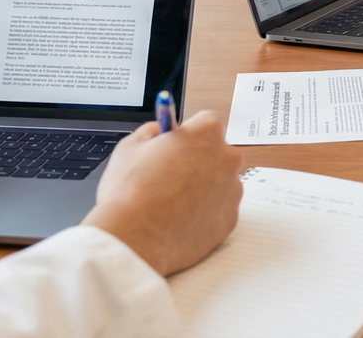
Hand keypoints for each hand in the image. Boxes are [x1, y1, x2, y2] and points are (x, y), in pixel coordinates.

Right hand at [82, 110, 243, 275]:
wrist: (135, 238)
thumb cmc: (130, 192)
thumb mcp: (130, 147)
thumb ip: (150, 132)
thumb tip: (158, 130)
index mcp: (206, 133)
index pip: (205, 123)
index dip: (187, 135)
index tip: (175, 146)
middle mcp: (227, 158)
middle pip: (217, 152)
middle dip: (199, 160)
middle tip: (172, 175)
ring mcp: (232, 190)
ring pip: (221, 182)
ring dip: (204, 188)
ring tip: (173, 202)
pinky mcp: (231, 219)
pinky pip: (220, 210)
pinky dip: (206, 213)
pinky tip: (181, 219)